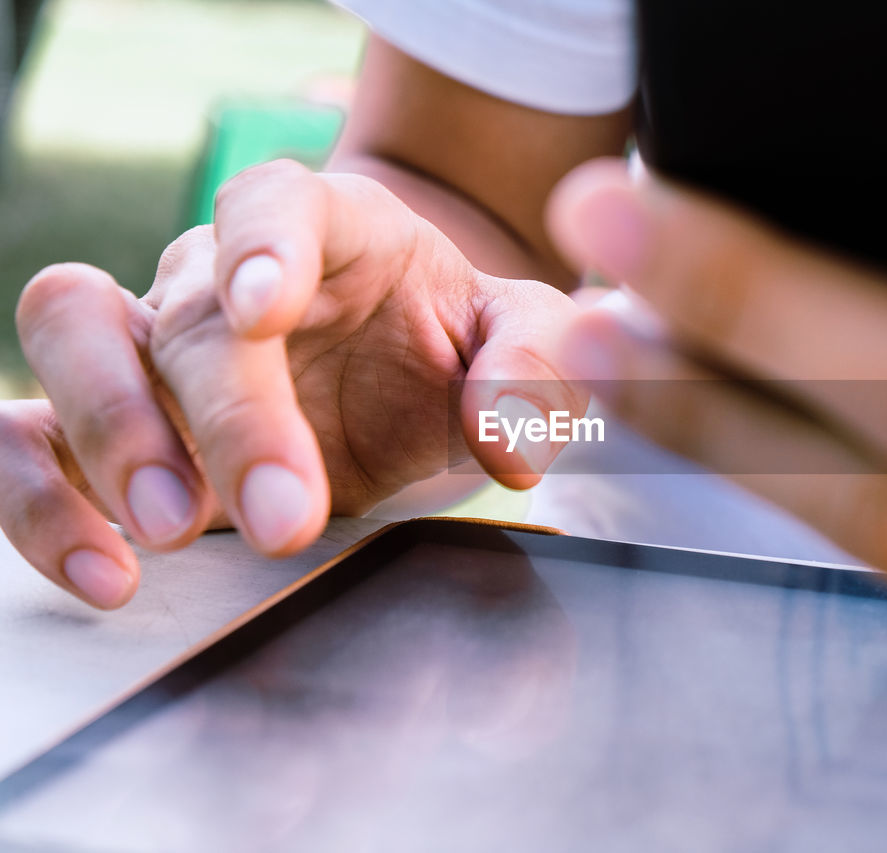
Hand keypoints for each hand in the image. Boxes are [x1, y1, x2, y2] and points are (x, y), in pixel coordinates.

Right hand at [1, 160, 583, 608]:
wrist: (400, 374)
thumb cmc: (450, 340)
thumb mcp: (517, 340)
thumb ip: (532, 367)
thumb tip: (510, 442)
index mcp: (326, 230)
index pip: (274, 203)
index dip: (261, 246)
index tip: (264, 309)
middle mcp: (223, 276)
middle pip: (187, 313)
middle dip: (226, 418)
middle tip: (284, 514)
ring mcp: (154, 343)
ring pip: (70, 339)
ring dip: (106, 437)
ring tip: (170, 533)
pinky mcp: (110, 423)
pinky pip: (28, 436)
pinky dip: (41, 498)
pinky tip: (105, 570)